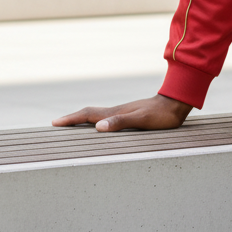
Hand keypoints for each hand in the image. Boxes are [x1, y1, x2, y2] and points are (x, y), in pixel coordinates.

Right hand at [52, 94, 192, 132]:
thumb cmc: (161, 115)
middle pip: (89, 114)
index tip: (54, 123)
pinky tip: (100, 127)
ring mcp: (123, 112)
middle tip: (57, 125)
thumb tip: (98, 127)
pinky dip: (97, 121)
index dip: (71, 119)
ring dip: (83, 120)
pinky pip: (107, 118)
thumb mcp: (142, 120)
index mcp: (116, 113)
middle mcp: (117, 111)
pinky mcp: (130, 114)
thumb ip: (121, 122)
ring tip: (72, 126)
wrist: (176, 103)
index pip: (88, 115)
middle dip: (72, 119)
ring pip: (98, 116)